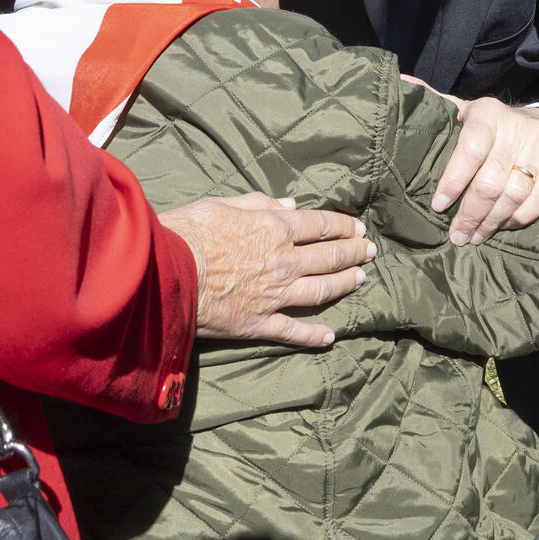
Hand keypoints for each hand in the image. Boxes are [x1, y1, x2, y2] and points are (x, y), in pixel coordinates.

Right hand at [158, 192, 374, 346]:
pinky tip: (330, 336)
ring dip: (345, 284)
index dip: (344, 225)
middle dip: (354, 252)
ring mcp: (274, 295)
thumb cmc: (191, 230)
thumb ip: (260, 203)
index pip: (321, 225)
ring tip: (361, 279)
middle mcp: (283, 261)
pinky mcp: (259, 323)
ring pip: (321, 291)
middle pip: (329, 257)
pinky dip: (314, 335)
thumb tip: (290, 205)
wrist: (167, 272)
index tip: (359, 227)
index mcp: (276, 228)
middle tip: (371, 251)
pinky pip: (294, 331)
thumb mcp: (224, 203)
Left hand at [430, 96, 538, 243]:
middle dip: (471, 213)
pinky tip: (504, 225)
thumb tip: (401, 85)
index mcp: (487, 114)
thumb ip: (437, 103)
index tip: (439, 206)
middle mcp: (516, 129)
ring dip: (493, 221)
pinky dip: (522, 216)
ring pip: (515, 193)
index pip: (470, 150)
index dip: (453, 180)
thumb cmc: (491, 123)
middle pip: (491, 181)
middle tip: (457, 235)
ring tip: (475, 236)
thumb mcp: (465, 109)